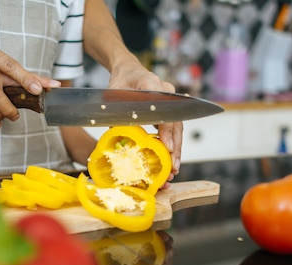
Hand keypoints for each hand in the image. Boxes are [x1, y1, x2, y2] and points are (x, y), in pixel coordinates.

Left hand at [108, 59, 182, 182]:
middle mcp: (166, 93)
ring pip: (177, 127)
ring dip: (176, 148)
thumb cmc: (120, 81)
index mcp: (153, 85)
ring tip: (174, 167)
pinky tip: (170, 158)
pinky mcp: (168, 109)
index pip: (164, 111)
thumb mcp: (114, 95)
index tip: (168, 147)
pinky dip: (171, 142)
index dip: (167, 131)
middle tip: (174, 165)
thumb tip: (120, 137)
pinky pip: (172, 127)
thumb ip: (118, 113)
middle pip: (176, 122)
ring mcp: (170, 101)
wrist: (127, 70)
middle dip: (176, 146)